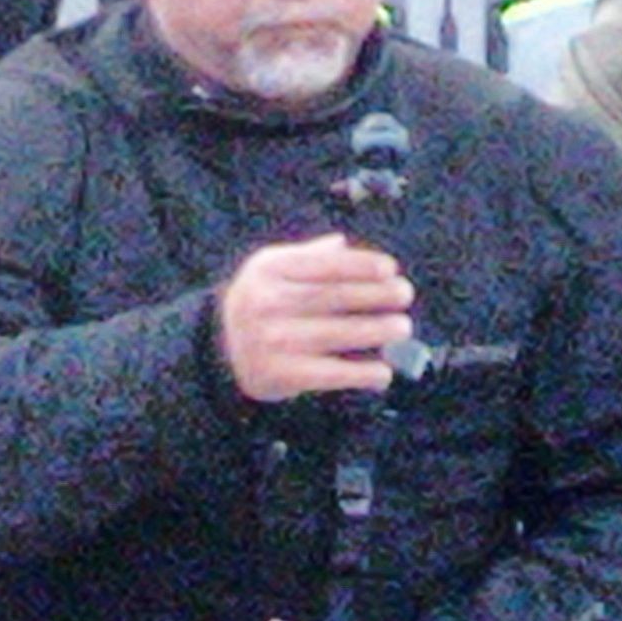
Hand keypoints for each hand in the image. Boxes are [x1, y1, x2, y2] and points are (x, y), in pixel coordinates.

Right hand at [217, 236, 411, 402]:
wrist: (215, 348)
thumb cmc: (260, 299)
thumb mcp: (271, 267)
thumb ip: (309, 254)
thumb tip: (344, 244)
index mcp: (271, 271)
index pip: (326, 265)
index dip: (362, 265)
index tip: (391, 269)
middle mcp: (268, 304)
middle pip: (335, 298)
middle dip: (378, 296)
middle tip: (406, 295)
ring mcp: (272, 341)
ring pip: (337, 334)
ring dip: (377, 331)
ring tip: (403, 328)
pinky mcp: (278, 375)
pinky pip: (328, 374)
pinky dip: (360, 374)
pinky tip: (383, 373)